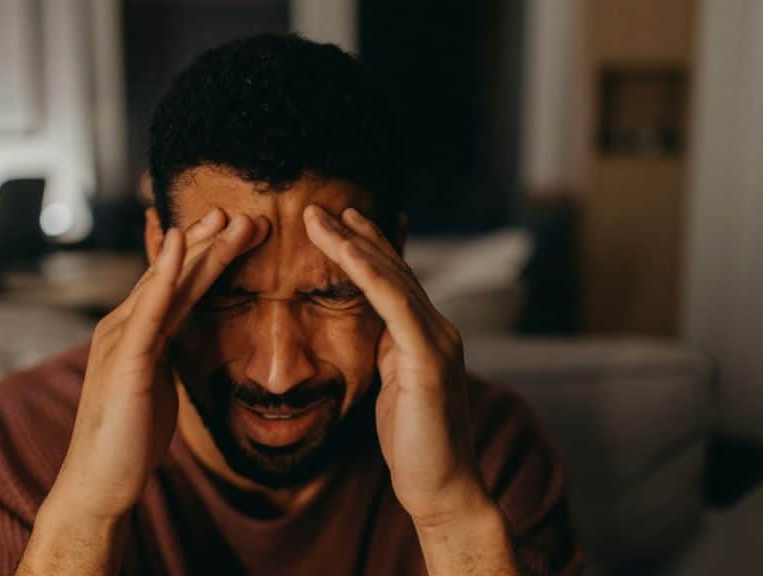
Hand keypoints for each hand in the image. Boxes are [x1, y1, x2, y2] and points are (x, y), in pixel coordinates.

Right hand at [19, 210, 267, 574]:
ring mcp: (123, 339)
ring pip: (168, 283)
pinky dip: (166, 274)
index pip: (176, 284)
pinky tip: (180, 245)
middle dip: (209, 241)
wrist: (99, 482)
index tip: (237, 230)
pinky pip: (151, 309)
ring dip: (200, 247)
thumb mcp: (155, 382)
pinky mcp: (127, 360)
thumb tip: (183, 333)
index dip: (206, 255)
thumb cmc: (129, 436)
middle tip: (243, 212)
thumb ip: (165, 350)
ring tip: (227, 217)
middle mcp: (125, 325)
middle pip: (175, 274)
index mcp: (137, 332)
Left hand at [303, 205, 483, 525]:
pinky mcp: (429, 359)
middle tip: (320, 206)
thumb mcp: (393, 388)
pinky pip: (395, 305)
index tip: (341, 221)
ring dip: (354, 243)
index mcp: (426, 336)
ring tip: (322, 217)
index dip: (369, 247)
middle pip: (393, 269)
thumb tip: (372, 332)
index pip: (395, 281)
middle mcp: (438, 330)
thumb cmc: (414, 445)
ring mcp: (437, 341)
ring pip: (392, 278)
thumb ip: (388, 354)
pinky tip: (345, 250)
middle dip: (356, 234)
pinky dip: (369, 273)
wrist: (441, 488)